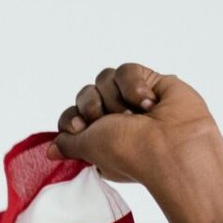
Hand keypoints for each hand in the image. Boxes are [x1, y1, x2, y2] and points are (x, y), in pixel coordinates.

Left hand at [50, 63, 222, 222]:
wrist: (172, 144)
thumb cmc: (131, 153)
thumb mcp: (89, 148)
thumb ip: (69, 144)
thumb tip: (51, 150)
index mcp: (98, 139)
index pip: (70, 118)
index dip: (71, 119)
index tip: (79, 128)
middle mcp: (113, 120)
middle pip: (84, 95)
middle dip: (93, 107)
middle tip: (113, 121)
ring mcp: (130, 100)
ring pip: (104, 79)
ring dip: (116, 97)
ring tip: (135, 114)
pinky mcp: (149, 82)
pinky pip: (126, 70)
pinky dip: (134, 85)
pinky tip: (149, 102)